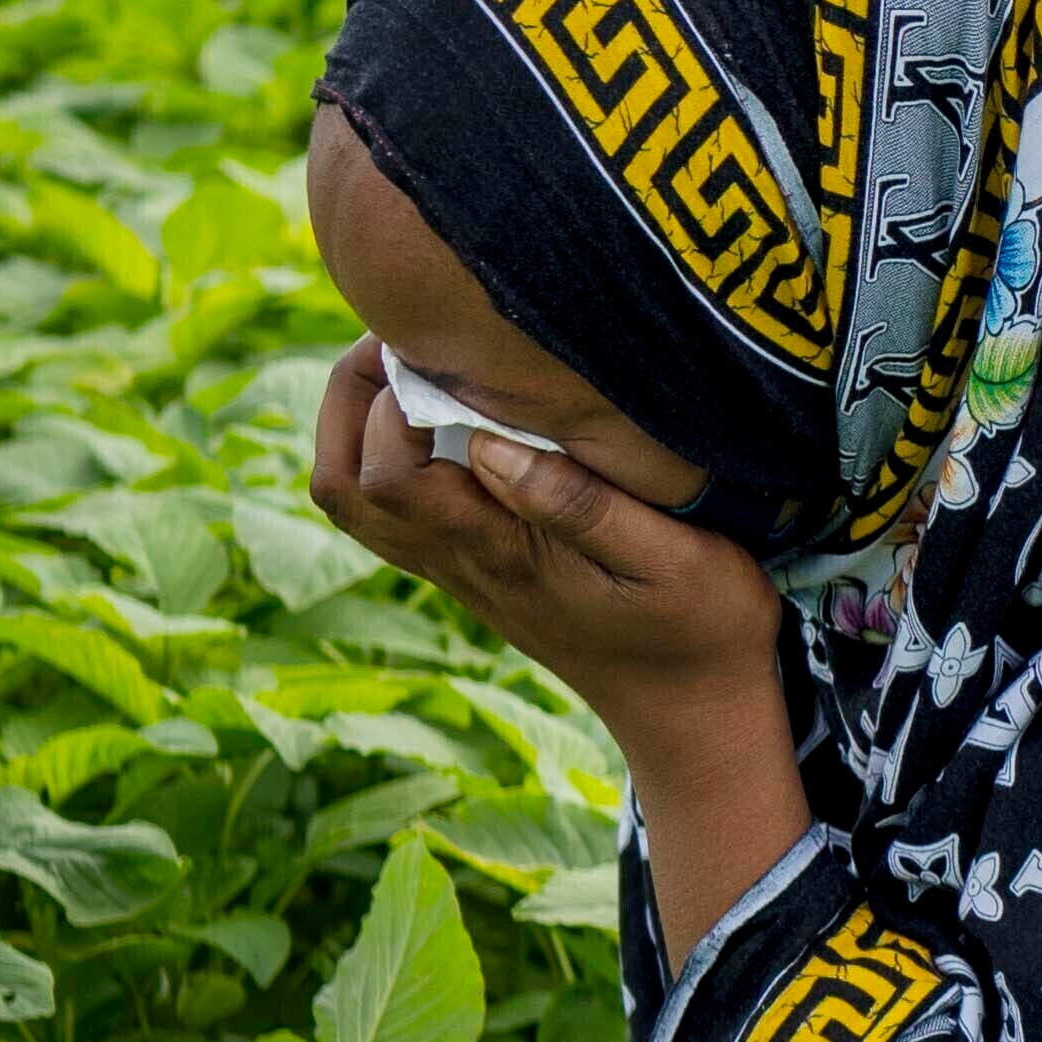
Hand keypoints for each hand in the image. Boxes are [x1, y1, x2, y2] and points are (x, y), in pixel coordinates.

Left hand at [299, 340, 781, 744]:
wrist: (694, 708)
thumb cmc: (701, 627)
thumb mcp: (675, 561)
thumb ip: (583, 506)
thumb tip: (490, 446)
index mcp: (501, 554)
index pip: (389, 477)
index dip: (390, 401)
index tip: (443, 342)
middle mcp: (461, 564)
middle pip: (341, 486)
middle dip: (351, 397)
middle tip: (404, 333)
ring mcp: (458, 571)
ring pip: (352, 501)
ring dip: (357, 423)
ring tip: (413, 361)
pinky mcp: (471, 569)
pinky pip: (387, 510)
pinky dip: (385, 450)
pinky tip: (442, 409)